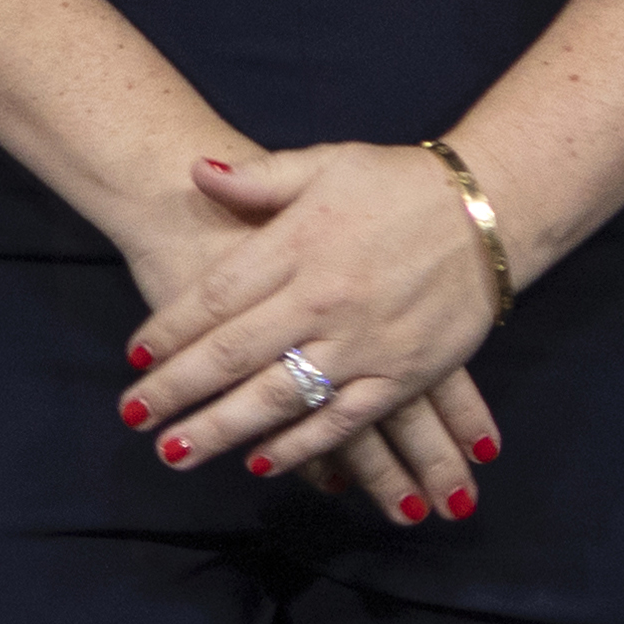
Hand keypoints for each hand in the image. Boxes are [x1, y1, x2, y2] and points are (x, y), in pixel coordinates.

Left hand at [132, 141, 509, 488]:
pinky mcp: (405, 373)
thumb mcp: (325, 162)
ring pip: (279, 397)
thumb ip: (259, 178)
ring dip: (223, 429)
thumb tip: (196, 171)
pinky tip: (260, 461)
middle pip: (234, 354)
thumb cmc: (399, 183)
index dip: (170, 331)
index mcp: (298, 245)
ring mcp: (365, 342)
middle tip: (132, 418)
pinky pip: (344, 420)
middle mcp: (324, 299)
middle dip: (177, 390)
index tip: (134, 359)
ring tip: (175, 451)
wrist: (491, 208)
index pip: (215, 298)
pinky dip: (302, 446)